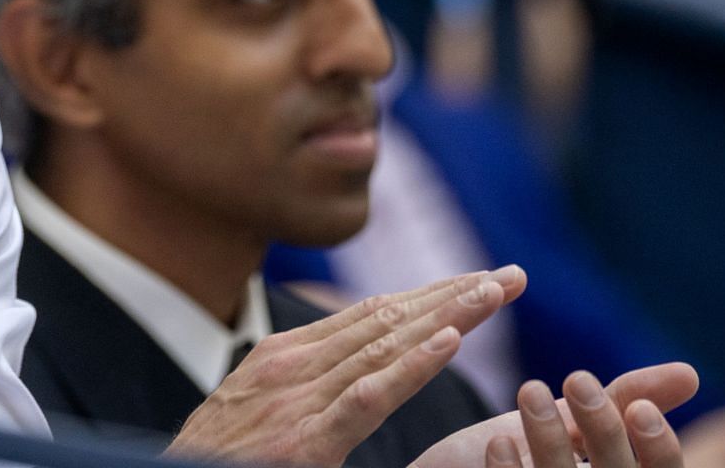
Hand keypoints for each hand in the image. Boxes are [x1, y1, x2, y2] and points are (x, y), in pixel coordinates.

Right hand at [168, 267, 527, 465]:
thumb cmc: (213, 463)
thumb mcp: (260, 413)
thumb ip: (306, 391)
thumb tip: (355, 376)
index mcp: (285, 357)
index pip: (373, 316)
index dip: (432, 296)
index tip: (482, 281)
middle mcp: (293, 365)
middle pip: (389, 319)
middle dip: (455, 294)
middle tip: (512, 276)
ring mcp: (297, 399)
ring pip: (388, 345)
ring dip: (451, 315)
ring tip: (497, 292)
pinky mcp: (304, 441)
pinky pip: (370, 396)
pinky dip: (413, 365)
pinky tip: (450, 343)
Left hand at [413, 364, 700, 467]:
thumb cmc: (542, 458)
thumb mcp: (583, 430)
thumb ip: (629, 402)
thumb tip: (688, 374)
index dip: (657, 449)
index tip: (639, 409)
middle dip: (602, 431)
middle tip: (577, 375)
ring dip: (548, 439)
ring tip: (530, 388)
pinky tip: (498, 441)